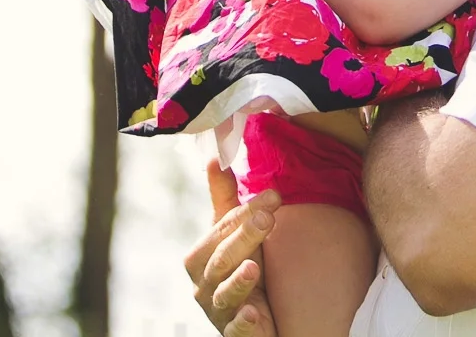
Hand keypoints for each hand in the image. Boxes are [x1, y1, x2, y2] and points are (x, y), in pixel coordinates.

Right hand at [184, 158, 279, 334]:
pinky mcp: (235, 334)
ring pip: (224, 294)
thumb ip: (226, 201)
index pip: (221, 228)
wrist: (257, 317)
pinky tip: (252, 314)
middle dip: (244, 236)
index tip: (274, 195)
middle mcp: (204, 285)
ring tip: (255, 266)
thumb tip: (215, 157)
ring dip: (238, 280)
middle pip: (221, 259)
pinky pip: (235, 331)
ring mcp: (218, 312)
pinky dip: (242, 323)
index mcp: (201, 256)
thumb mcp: (233, 234)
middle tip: (268, 218)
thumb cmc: (242, 266)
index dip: (245, 211)